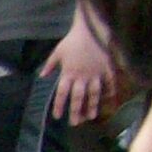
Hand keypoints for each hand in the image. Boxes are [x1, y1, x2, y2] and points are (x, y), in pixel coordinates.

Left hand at [43, 9, 118, 124]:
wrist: (91, 28)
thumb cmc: (72, 40)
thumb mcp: (57, 52)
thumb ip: (50, 66)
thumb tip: (41, 76)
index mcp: (68, 73)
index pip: (62, 94)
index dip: (59, 106)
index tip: (58, 117)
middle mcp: (82, 76)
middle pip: (78, 98)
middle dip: (76, 111)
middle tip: (75, 123)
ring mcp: (95, 73)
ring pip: (94, 94)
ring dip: (92, 106)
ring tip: (91, 117)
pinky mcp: (107, 68)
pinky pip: (109, 82)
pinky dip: (110, 91)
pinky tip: (109, 100)